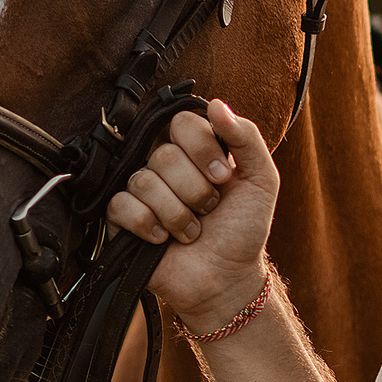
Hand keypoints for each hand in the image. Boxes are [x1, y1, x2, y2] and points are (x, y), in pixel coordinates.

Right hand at [107, 98, 280, 331]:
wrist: (227, 277)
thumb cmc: (243, 229)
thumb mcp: (261, 180)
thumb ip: (246, 139)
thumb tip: (216, 104)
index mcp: (193, 149)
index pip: (182, 123)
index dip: (203, 150)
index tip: (223, 178)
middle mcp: (163, 164)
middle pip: (163, 154)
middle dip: (196, 190)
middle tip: (209, 209)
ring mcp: (140, 190)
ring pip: (145, 181)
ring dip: (179, 215)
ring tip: (192, 230)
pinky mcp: (120, 218)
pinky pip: (122, 205)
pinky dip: (150, 226)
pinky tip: (163, 239)